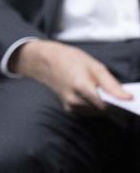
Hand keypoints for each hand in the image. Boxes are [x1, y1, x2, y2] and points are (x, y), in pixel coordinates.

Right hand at [10, 40, 131, 112]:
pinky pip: (89, 111)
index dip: (119, 104)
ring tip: (99, 89)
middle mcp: (75, 101)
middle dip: (112, 103)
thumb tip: (129, 98)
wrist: (43, 62)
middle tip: (112, 90)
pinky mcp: (68, 108)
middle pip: (104, 110)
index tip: (127, 99)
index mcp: (82, 87)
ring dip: (103, 105)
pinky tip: (92, 94)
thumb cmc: (69, 59)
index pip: (107, 106)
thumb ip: (111, 84)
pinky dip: (94, 105)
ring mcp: (70, 106)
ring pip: (97, 112)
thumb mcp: (93, 65)